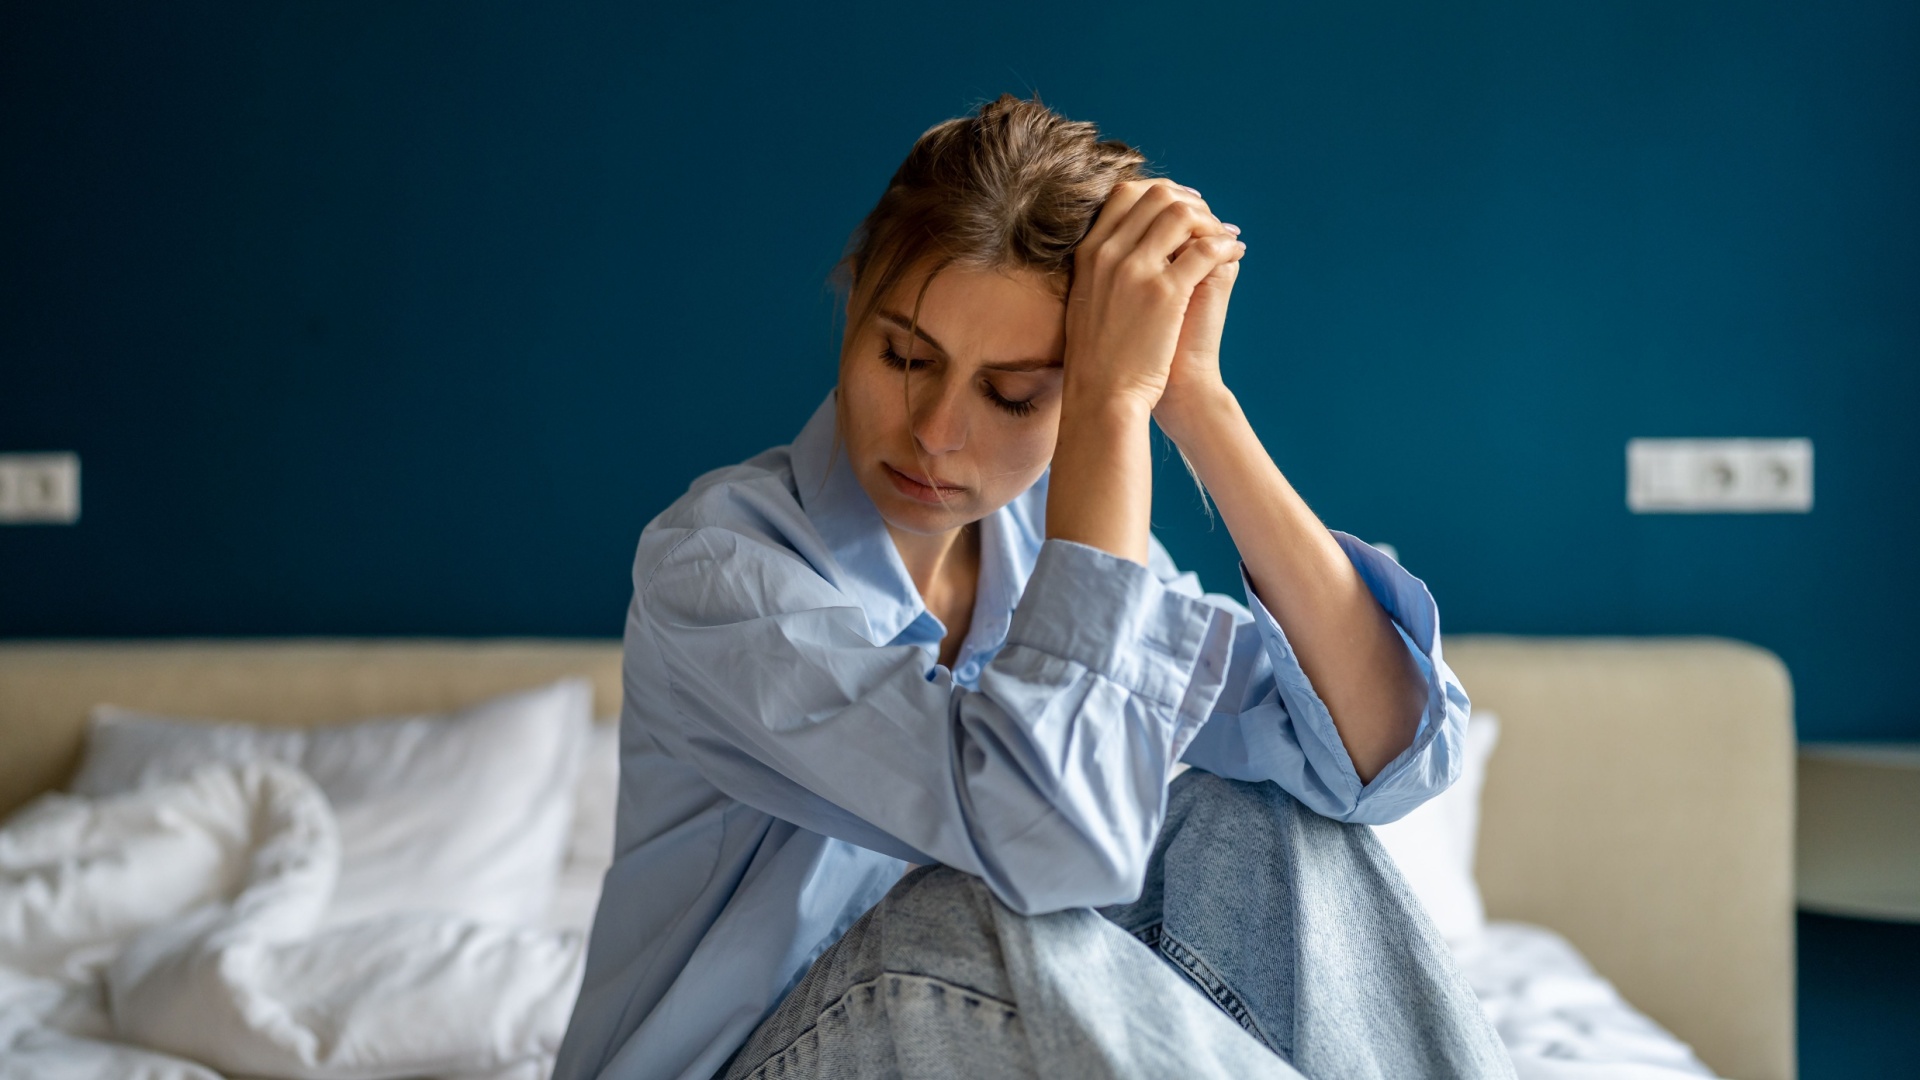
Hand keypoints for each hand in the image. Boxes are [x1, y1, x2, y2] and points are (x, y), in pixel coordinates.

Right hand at [1063, 179, 1245, 416]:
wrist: (1103, 396)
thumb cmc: (1099, 357)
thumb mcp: (1087, 301)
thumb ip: (1104, 268)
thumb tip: (1130, 245)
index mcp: (1088, 253)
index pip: (1124, 194)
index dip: (1160, 191)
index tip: (1183, 205)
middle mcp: (1109, 254)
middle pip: (1156, 195)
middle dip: (1191, 201)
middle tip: (1210, 219)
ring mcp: (1136, 270)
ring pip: (1182, 215)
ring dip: (1210, 220)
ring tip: (1224, 237)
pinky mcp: (1164, 293)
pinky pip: (1206, 250)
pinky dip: (1227, 245)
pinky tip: (1236, 252)